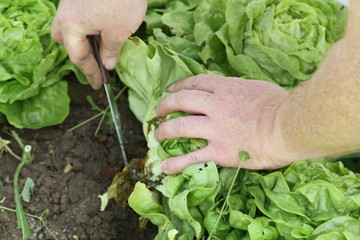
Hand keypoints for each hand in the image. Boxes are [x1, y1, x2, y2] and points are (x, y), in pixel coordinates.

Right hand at [51, 0, 146, 88]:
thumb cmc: (122, 1)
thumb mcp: (119, 32)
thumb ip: (111, 51)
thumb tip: (108, 64)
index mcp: (70, 25)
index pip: (78, 57)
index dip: (90, 73)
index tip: (99, 84)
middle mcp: (65, 13)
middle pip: (65, 40)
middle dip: (80, 55)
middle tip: (97, 64)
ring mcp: (71, 3)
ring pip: (70, 27)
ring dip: (83, 40)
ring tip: (101, 47)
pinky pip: (79, 17)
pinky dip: (88, 27)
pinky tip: (104, 29)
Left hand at [155, 74, 290, 173]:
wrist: (289, 126)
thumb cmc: (280, 104)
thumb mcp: (257, 87)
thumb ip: (239, 89)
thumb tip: (233, 92)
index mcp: (225, 88)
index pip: (195, 83)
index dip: (179, 85)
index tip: (171, 90)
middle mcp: (214, 106)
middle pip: (181, 101)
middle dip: (165, 105)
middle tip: (158, 112)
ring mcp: (214, 129)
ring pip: (179, 127)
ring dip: (164, 131)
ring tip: (158, 136)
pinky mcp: (219, 151)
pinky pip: (191, 157)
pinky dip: (175, 163)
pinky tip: (165, 167)